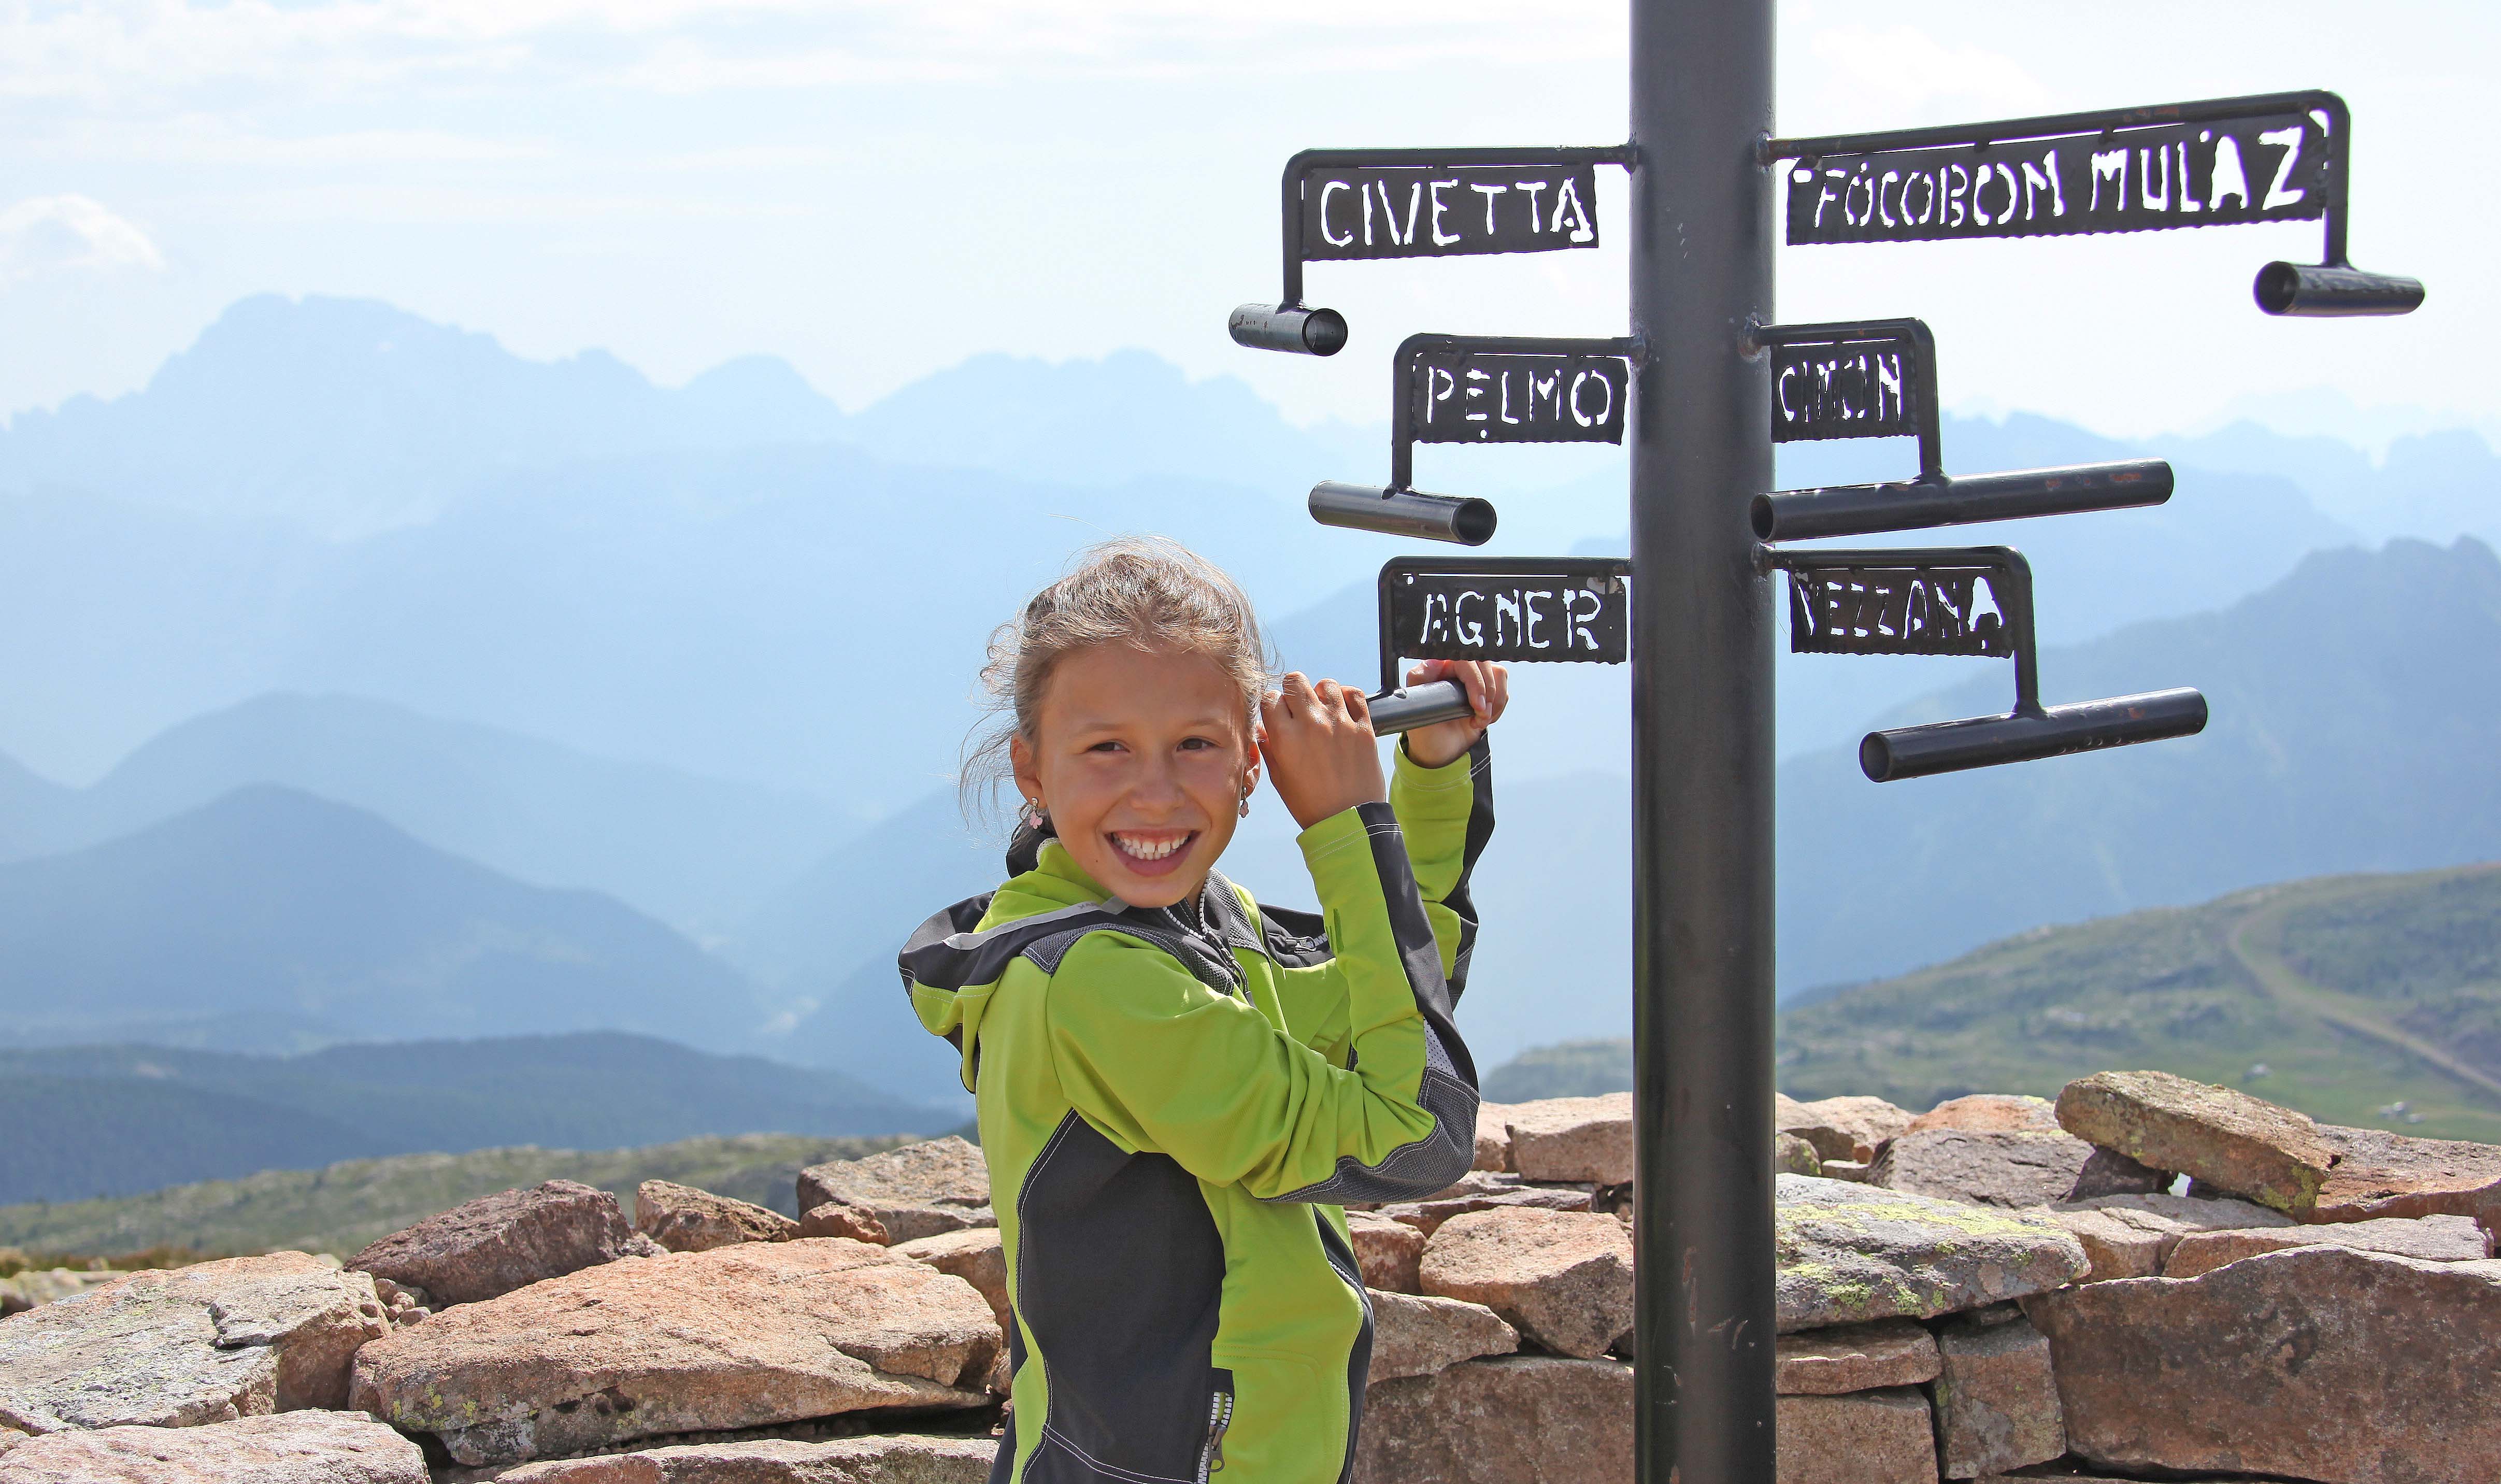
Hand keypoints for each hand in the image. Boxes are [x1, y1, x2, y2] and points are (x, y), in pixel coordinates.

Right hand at [1259, 673, 1386, 830]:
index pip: (1270, 698)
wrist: (1350, 821)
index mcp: (1286, 738)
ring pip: (1326, 684)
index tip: (1278, 714)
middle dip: (1293, 691)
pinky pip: (1354, 694)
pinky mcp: (1364, 727)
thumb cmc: (1311, 804)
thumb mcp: (1279, 779)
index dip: (1272, 705)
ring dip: (1320, 693)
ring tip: (1322, 709)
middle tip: (1298, 707)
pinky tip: (1342, 708)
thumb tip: (1262, 728)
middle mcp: (1311, 724)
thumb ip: (1268, 748)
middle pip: (1295, 681)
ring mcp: (1340, 723)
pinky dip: (1346, 695)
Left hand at [1400, 659, 1507, 768]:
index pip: (1465, 660)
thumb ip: (1418, 681)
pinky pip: (1502, 690)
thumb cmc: (1425, 729)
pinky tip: (1482, 720)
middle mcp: (1457, 667)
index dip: (1476, 681)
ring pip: (1498, 674)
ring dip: (1494, 702)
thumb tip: (1433, 663)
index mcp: (1438, 666)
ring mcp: (1474, 678)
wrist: (1438, 748)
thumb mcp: (1414, 706)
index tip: (1476, 705)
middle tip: (1480, 715)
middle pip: (1485, 665)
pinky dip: (1497, 708)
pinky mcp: (1486, 690)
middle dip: (1488, 693)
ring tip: (1479, 720)